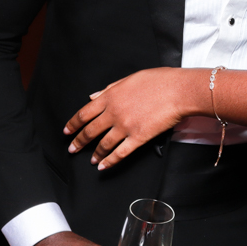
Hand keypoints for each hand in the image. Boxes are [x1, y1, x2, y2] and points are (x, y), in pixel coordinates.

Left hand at [63, 68, 198, 169]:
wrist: (179, 91)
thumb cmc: (159, 81)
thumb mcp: (130, 78)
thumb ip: (109, 88)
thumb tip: (93, 96)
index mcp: (110, 96)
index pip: (84, 113)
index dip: (73, 123)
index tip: (67, 131)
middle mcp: (114, 112)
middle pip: (90, 131)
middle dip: (79, 142)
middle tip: (72, 149)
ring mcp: (125, 126)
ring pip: (103, 144)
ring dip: (95, 154)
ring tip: (91, 160)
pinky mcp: (138, 138)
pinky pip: (120, 153)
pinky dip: (110, 161)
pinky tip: (104, 166)